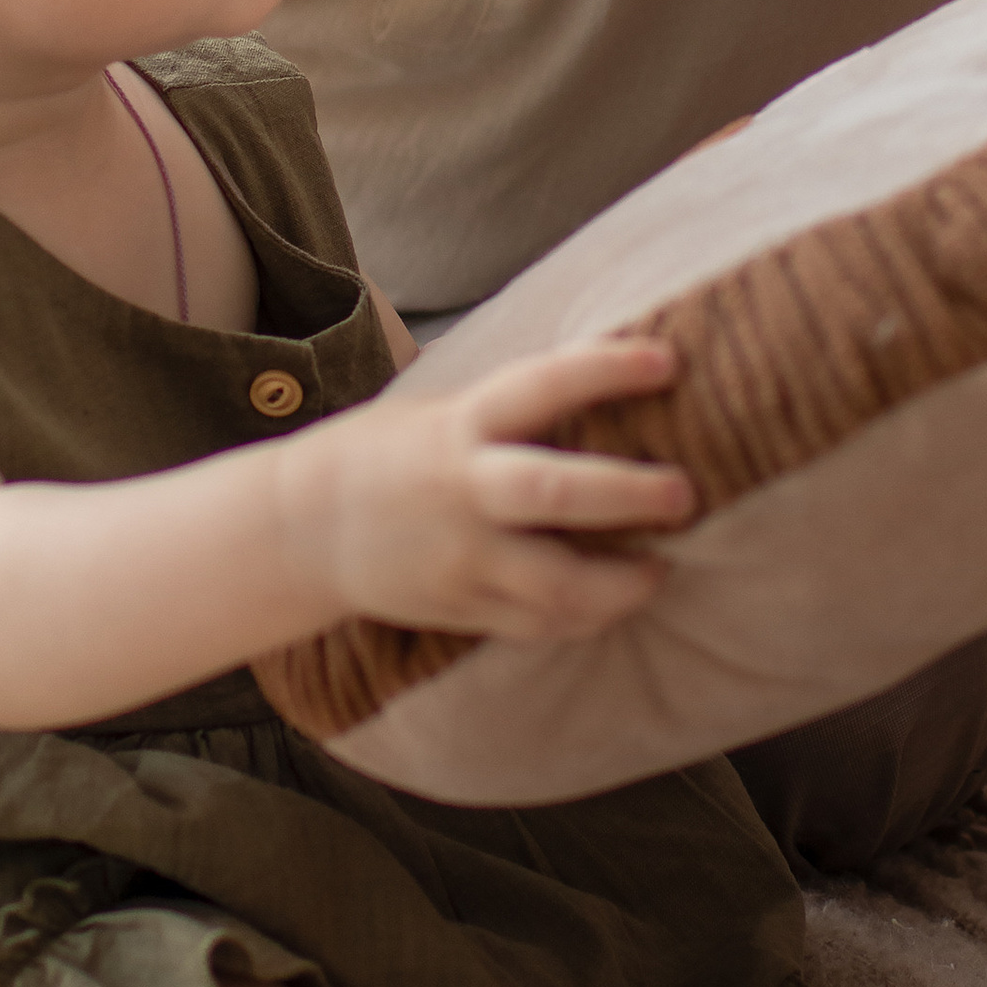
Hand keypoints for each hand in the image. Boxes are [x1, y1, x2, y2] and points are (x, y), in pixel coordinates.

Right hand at [300, 337, 693, 637]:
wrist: (301, 530)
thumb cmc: (387, 454)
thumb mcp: (440, 411)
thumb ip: (512, 410)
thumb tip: (610, 377)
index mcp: (458, 427)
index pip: (540, 387)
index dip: (604, 371)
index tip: (667, 361)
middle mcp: (461, 492)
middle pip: (553, 493)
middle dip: (628, 495)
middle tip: (685, 493)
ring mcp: (460, 559)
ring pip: (556, 585)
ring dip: (622, 583)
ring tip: (661, 564)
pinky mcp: (460, 608)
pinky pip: (538, 625)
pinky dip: (587, 616)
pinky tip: (617, 596)